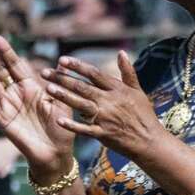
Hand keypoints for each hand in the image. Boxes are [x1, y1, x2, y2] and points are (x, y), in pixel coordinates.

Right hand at [0, 36, 74, 178]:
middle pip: (1, 71)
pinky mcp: (3, 119)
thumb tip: (63, 63)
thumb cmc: (61, 129)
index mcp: (32, 88)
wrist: (55, 153)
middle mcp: (17, 94)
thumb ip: (59, 84)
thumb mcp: (63, 103)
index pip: (16, 66)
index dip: (7, 52)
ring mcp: (8, 106)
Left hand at [41, 51, 162, 160]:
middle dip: (62, 79)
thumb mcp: (138, 91)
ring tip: (49, 89)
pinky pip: (85, 129)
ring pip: (81, 105)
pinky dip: (72, 125)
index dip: (77, 66)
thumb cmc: (144, 115)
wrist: (150, 141)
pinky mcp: (103, 134)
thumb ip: (128, 72)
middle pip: (82, 87)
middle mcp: (110, 102)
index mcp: (117, 90)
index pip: (94, 74)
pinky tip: (59, 119)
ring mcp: (106, 118)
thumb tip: (121, 52)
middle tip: (44, 72)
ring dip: (64, 96)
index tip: (61, 60)